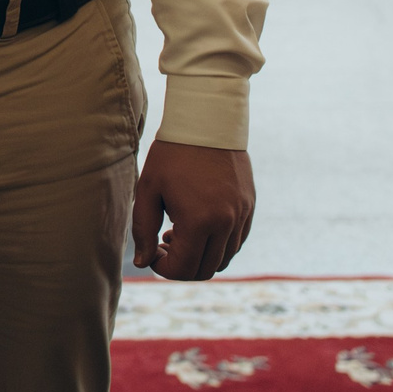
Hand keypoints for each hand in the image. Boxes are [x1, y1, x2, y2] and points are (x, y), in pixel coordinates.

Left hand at [131, 140, 254, 280]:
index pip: (183, 269)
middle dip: (181, 266)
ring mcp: (241, 216)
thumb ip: (143, 229)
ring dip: (201, 256)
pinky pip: (237, 242)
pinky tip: (200, 225)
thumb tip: (143, 263)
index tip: (153, 253)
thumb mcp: (148, 189)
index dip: (164, 269)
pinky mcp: (249, 207)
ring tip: (180, 232)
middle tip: (164, 243)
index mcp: (199, 221)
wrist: (207, 122)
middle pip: (205, 269)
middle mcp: (225, 223)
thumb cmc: (172, 154)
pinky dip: (218, 245)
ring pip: (224, 259)